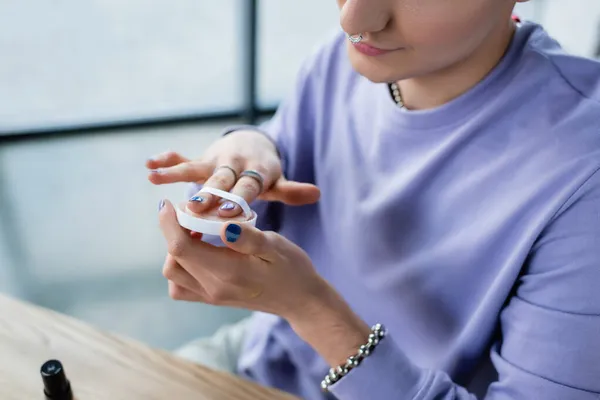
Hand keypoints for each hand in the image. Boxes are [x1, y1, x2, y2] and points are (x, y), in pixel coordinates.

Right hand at [146, 130, 319, 218]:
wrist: (252, 144)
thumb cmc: (265, 172)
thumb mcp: (278, 181)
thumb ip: (292, 190)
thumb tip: (317, 193)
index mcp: (256, 173)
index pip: (248, 189)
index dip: (239, 201)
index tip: (229, 215)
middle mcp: (234, 165)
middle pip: (220, 180)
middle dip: (207, 193)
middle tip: (193, 208)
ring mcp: (215, 161)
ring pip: (197, 168)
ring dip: (178, 174)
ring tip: (157, 179)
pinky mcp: (201, 159)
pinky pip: (183, 158)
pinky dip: (167, 160)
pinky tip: (149, 165)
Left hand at [158, 199, 371, 367]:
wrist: (301, 300)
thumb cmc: (291, 268)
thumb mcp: (275, 246)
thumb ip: (249, 237)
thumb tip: (224, 227)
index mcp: (228, 272)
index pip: (181, 247)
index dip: (169, 223)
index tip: (167, 203)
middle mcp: (214, 289)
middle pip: (173, 259)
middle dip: (173, 232)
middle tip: (191, 214)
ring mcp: (212, 297)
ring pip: (173, 274)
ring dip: (176, 249)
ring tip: (196, 232)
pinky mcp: (213, 300)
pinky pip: (181, 286)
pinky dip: (181, 266)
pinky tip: (199, 251)